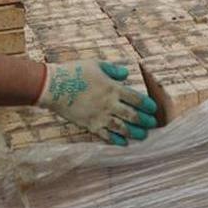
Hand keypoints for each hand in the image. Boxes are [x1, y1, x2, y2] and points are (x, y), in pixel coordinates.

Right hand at [37, 61, 158, 145]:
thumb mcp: (96, 65)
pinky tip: (123, 143)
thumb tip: (126, 73)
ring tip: (143, 136)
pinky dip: (116, 140)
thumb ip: (113, 70)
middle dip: (144, 121)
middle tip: (152, 124)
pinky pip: (106, 135)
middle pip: (132, 115)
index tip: (153, 109)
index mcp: (112, 88)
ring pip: (122, 128)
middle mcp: (109, 104)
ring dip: (134, 132)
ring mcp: (100, 116)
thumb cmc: (74, 72)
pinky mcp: (89, 125)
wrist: (53, 86)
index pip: (136, 98)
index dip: (147, 105)